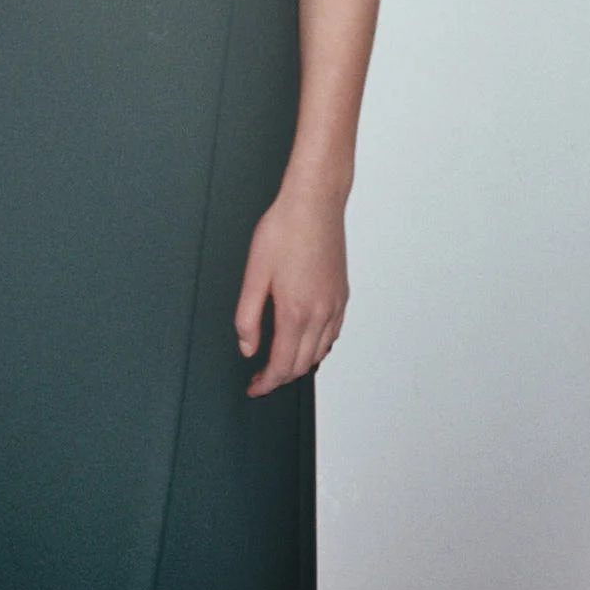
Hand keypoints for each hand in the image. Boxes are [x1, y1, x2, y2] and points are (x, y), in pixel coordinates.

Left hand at [234, 184, 348, 396]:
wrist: (315, 202)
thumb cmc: (284, 229)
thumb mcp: (254, 272)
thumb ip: (247, 316)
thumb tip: (248, 348)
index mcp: (296, 312)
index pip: (282, 366)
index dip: (266, 383)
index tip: (254, 387)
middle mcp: (320, 314)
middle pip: (303, 365)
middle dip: (281, 378)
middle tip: (261, 377)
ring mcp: (335, 305)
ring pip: (320, 353)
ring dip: (300, 365)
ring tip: (280, 363)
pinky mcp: (342, 294)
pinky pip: (333, 335)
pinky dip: (318, 348)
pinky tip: (306, 341)